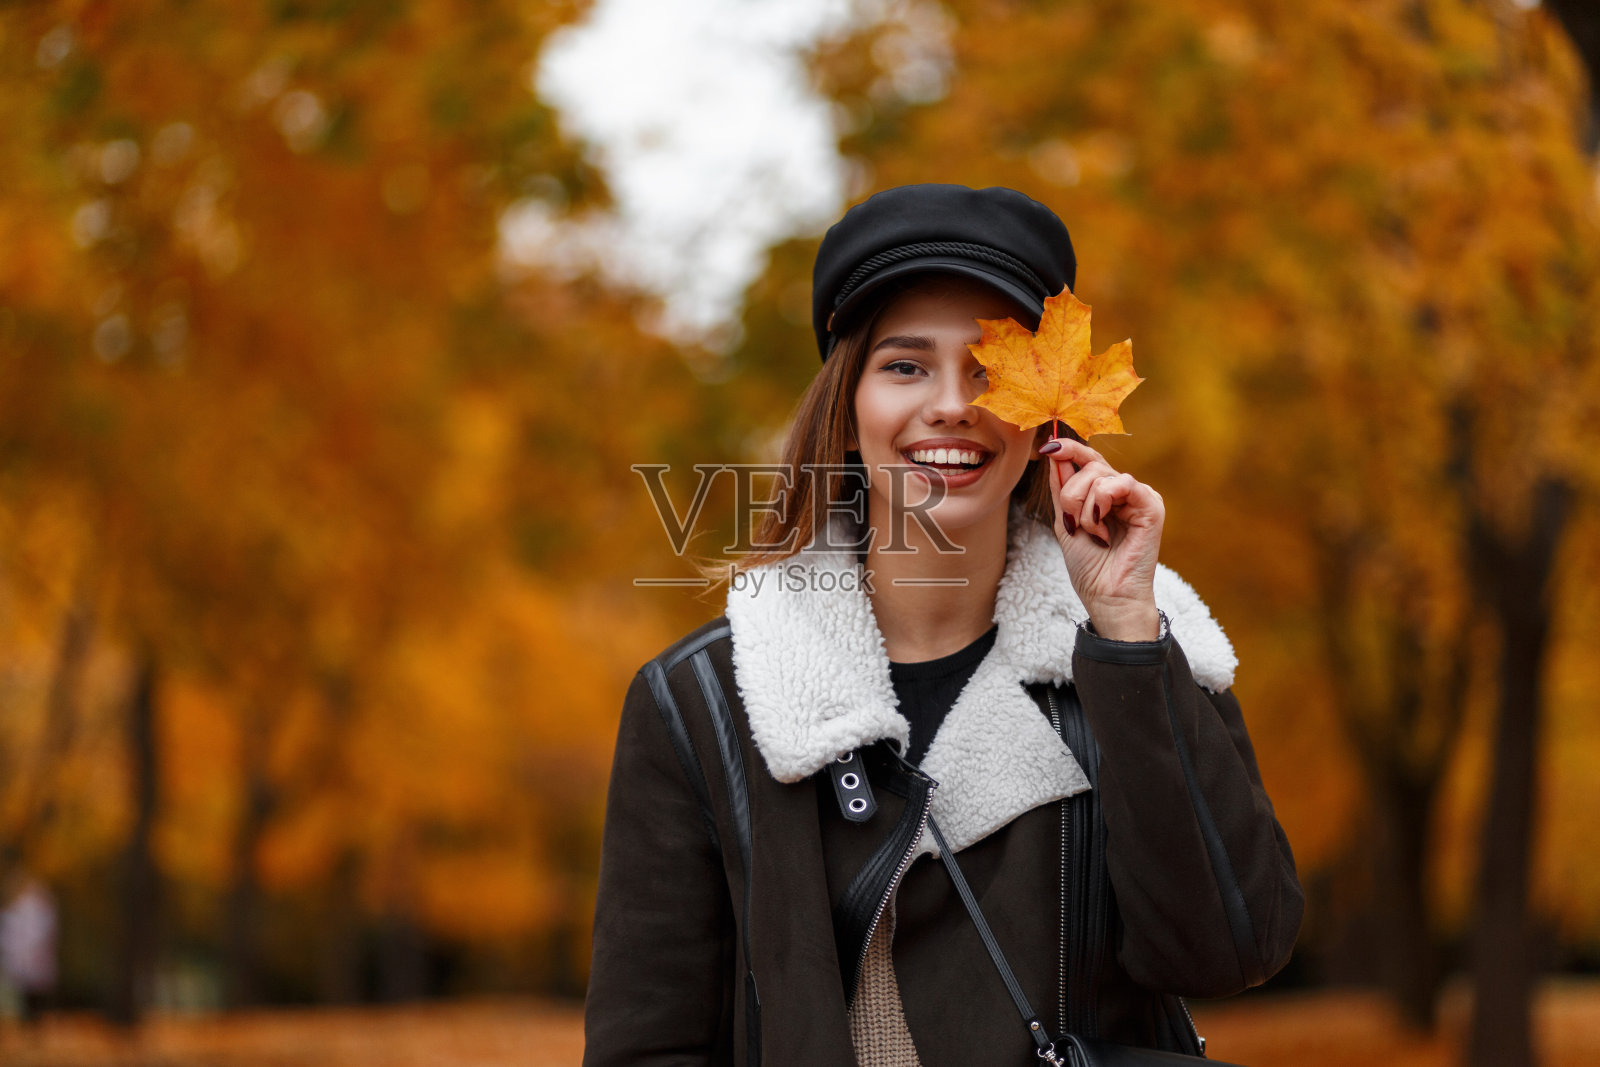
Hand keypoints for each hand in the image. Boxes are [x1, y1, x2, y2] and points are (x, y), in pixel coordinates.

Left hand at [1039, 434, 1163, 640]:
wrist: (1106, 597)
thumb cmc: (1090, 567)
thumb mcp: (1065, 521)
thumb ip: (1062, 488)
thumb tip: (1055, 453)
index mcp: (1106, 495)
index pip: (1089, 461)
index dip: (1070, 450)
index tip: (1048, 447)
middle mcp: (1124, 492)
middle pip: (1090, 467)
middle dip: (1071, 494)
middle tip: (1073, 522)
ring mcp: (1139, 497)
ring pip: (1101, 475)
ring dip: (1085, 506)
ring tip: (1094, 533)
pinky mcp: (1152, 505)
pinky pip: (1121, 483)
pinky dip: (1102, 504)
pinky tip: (1104, 528)